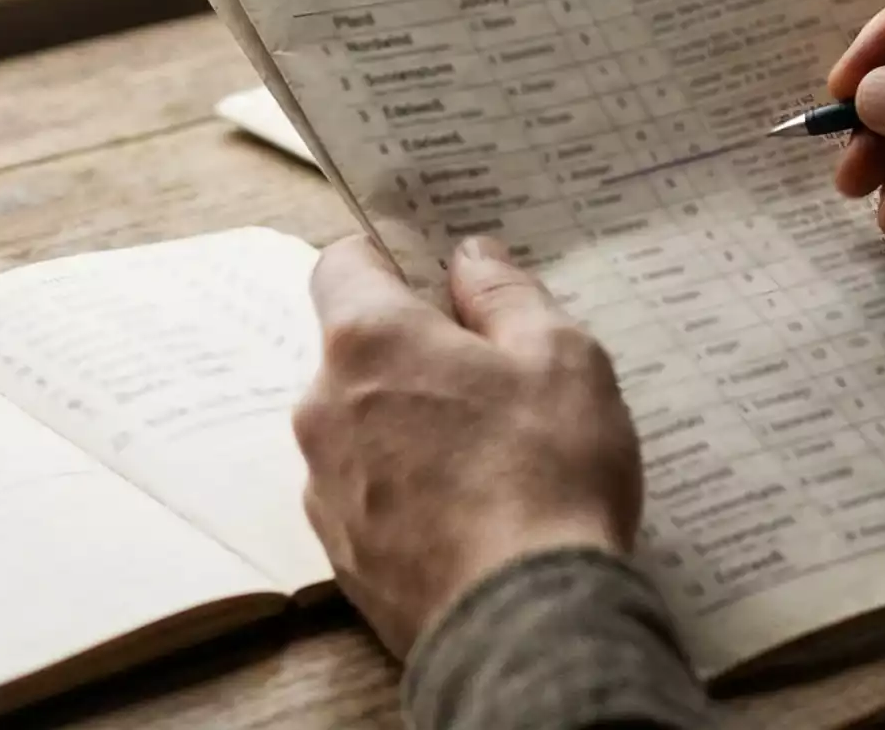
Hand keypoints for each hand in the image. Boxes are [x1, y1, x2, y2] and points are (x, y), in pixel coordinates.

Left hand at [294, 234, 642, 656]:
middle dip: (414, 352)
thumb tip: (471, 259)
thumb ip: (506, 295)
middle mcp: (324, 407)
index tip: (435, 278)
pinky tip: (470, 512)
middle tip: (493, 376)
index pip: (342, 264)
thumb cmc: (547, 477)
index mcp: (371, 341)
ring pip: (360, 426)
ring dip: (408, 425)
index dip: (387, 259)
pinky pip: (367, 494)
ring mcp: (324, 486)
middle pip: (355, 351)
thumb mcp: (560, 358)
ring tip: (490, 456)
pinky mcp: (341, 553)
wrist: (524, 625)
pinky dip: (406, 490)